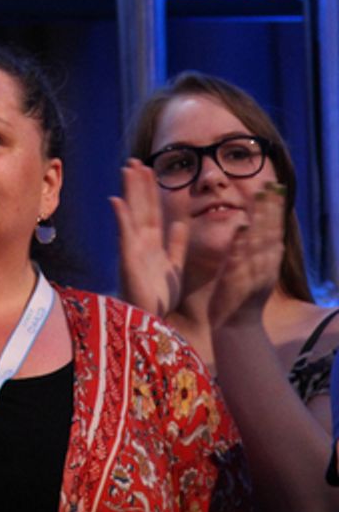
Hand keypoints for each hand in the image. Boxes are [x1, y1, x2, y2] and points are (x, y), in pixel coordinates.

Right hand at [109, 158, 188, 316]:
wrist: (152, 319)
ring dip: (130, 192)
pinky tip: (117, 201)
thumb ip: (178, 245)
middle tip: (134, 161)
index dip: (152, 190)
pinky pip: (125, 235)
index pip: (154, 210)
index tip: (149, 169)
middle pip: (142, 207)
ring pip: (133, 214)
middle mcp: (142, 242)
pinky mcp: (128, 259)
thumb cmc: (160, 296)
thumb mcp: (175, 266)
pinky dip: (121, 218)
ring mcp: (133, 249)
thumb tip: (180, 223)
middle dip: (139, 184)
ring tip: (127, 170)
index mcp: (154, 243)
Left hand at [209, 183, 284, 327]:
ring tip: (261, 199)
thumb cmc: (239, 297)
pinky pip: (241, 259)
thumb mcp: (250, 269)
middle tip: (271, 184)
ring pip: (259, 242)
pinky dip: (243, 245)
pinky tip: (244, 229)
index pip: (273, 230)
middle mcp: (264, 265)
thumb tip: (249, 227)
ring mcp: (252, 272)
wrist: (236, 327)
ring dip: (261, 219)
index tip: (273, 188)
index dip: (274, 209)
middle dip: (270, 207)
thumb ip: (250, 250)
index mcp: (267, 262)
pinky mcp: (237, 281)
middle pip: (269, 231)